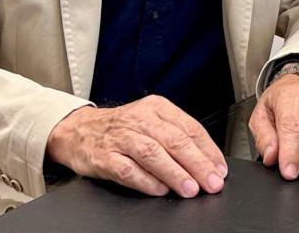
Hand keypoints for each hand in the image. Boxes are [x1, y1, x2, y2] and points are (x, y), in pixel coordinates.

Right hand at [45, 97, 226, 197]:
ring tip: (190, 188)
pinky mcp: (104, 156)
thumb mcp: (151, 122)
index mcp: (157, 108)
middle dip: (197, 164)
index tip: (220, 169)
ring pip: (152, 153)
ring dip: (174, 173)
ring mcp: (121, 138)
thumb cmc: (122, 128)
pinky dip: (145, 181)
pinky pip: (127, 170)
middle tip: (211, 182)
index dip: (208, 151)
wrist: (78, 130)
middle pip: (174, 140)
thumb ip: (177, 137)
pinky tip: (159, 190)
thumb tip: (208, 162)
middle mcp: (140, 119)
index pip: (189, 128)